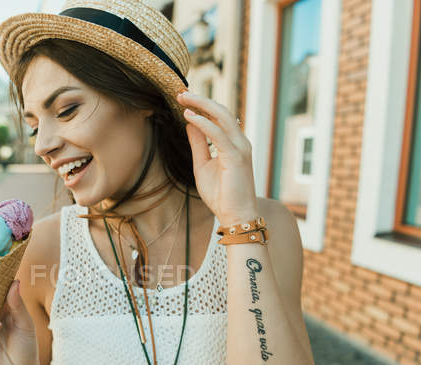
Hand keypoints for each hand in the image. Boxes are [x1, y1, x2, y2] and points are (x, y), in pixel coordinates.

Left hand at [177, 91, 258, 225]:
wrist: (236, 216)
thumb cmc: (221, 194)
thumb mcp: (202, 165)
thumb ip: (198, 144)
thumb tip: (190, 124)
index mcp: (234, 143)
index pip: (219, 116)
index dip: (202, 105)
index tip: (183, 98)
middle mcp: (240, 141)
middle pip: (221, 110)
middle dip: (201, 99)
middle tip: (180, 92)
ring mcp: (240, 148)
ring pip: (222, 116)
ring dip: (201, 105)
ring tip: (183, 98)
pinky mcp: (236, 157)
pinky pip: (218, 134)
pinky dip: (203, 123)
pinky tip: (189, 116)